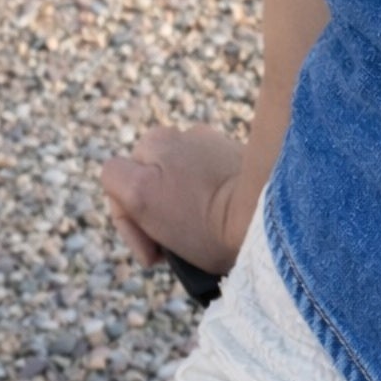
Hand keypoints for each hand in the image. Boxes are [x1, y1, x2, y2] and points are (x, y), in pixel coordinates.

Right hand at [100, 123, 249, 278]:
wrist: (269, 210)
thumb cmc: (218, 235)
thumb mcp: (166, 244)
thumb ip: (145, 212)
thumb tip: (162, 206)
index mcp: (139, 181)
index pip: (112, 177)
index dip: (128, 217)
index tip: (155, 247)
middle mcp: (159, 148)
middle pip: (142, 167)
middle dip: (153, 194)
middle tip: (173, 231)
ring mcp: (190, 136)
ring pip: (169, 157)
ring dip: (177, 180)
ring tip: (197, 213)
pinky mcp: (217, 133)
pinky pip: (196, 152)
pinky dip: (203, 171)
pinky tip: (218, 197)